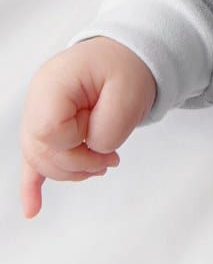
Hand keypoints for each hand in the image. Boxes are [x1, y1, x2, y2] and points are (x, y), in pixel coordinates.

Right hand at [19, 37, 157, 217]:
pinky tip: (32, 208)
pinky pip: (34, 159)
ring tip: (102, 163)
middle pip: (40, 150)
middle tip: (111, 160)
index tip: (103, 139)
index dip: (75, 145)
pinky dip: (33, 183)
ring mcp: (39, 112)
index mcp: (54, 82)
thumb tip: (93, 151)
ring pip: (40, 158)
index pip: (49, 131)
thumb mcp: (129, 94)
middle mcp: (38, 97)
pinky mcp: (47, 126)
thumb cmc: (126, 68)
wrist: (127, 55)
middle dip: (77, 164)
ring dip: (71, 169)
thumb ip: (109, 129)